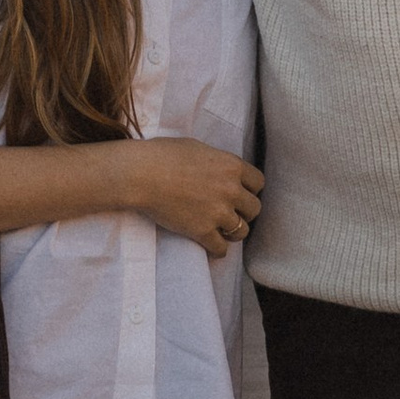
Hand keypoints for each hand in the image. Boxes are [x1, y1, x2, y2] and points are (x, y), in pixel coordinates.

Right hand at [128, 140, 264, 251]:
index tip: (240, 193)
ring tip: (223, 231)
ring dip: (234, 232)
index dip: (249, 189)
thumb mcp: (197, 148)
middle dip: (244, 211)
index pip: (258, 183)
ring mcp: (218, 212)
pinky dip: (217, 250)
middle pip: (254, 209)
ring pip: (242, 231)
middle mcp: (230, 189)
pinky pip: (221, 248)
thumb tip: (220, 170)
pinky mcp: (202, 231)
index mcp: (231, 166)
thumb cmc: (163, 155)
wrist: (141, 174)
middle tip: (231, 212)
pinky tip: (211, 246)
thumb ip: (216, 161)